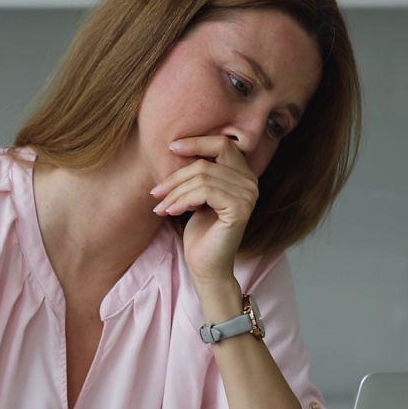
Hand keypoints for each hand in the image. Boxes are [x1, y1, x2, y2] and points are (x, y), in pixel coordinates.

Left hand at [151, 136, 257, 286]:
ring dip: (175, 193)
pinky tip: (172, 212)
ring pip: (202, 177)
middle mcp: (250, 182)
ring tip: (162, 207)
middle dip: (176, 176)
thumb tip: (176, 145)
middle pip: (206, 162)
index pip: (222, 144)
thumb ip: (198, 172)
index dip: (196, 142)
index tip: (171, 147)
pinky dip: (183, 200)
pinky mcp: (240, 208)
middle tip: (156, 192)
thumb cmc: (200, 232)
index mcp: (243, 175)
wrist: (206, 266)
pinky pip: (205, 192)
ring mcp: (248, 195)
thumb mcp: (197, 195)